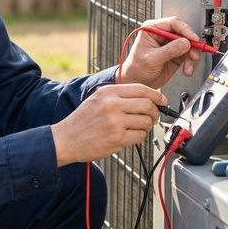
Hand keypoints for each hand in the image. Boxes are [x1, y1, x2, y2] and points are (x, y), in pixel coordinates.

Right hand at [50, 84, 165, 165]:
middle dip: (155, 112)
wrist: (65, 139)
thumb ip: (119, 96)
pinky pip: (140, 136)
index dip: (156, 95)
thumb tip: (146, 97)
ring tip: (138, 127)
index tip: (162, 100)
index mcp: (108, 92)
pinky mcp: (117, 138)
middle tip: (153, 117)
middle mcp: (112, 104)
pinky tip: (131, 136)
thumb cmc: (82, 121)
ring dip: (146, 126)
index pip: (142, 89)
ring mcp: (115, 122)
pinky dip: (140, 136)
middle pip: (148, 104)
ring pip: (146, 121)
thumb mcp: (97, 99)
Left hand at [120, 17, 201, 88]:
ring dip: (192, 56)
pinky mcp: (176, 54)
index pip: (173, 23)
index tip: (193, 39)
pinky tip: (187, 69)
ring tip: (188, 66)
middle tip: (193, 55)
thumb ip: (169, 51)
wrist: (137, 82)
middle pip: (184, 33)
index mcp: (152, 29)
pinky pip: (189, 55)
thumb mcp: (152, 59)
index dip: (185, 30)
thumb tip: (185, 43)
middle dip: (191, 45)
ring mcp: (170, 44)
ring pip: (189, 44)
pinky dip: (191, 62)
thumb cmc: (136, 69)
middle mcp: (163, 34)